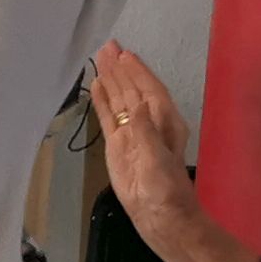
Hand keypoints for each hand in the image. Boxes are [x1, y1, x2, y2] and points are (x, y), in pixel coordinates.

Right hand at [90, 42, 198, 231]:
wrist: (159, 215)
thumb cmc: (164, 189)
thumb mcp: (157, 160)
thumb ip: (145, 131)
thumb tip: (136, 103)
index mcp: (165, 122)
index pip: (149, 90)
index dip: (137, 72)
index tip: (123, 54)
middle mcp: (150, 122)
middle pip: (133, 89)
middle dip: (121, 68)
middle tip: (106, 46)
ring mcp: (132, 133)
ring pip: (120, 100)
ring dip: (111, 80)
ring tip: (98, 59)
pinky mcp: (118, 145)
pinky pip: (109, 117)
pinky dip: (102, 102)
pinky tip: (95, 87)